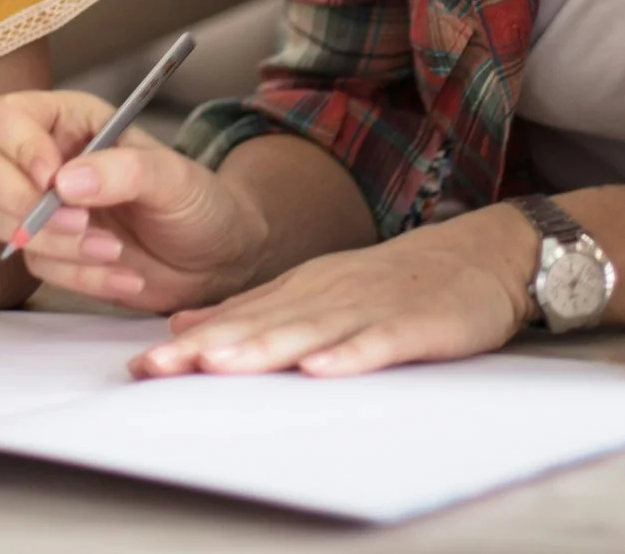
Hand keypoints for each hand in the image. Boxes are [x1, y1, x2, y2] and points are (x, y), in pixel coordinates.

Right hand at [0, 89, 265, 310]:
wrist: (215, 259)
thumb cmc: (199, 202)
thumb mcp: (174, 177)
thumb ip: (125, 170)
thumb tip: (64, 182)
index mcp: (71, 121)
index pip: (5, 116)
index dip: (16, 144)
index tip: (51, 177)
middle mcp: (47, 160)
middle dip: (24, 204)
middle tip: (81, 222)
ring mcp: (43, 208)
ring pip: (0, 222)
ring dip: (54, 244)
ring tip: (113, 252)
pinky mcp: (50, 252)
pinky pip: (35, 265)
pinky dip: (78, 275)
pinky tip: (123, 275)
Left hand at [131, 206, 537, 378]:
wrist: (480, 255)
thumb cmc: (396, 282)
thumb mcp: (319, 288)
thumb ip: (255, 310)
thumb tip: (185, 328)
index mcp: (304, 288)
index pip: (239, 319)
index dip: (191, 343)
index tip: (144, 365)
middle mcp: (329, 294)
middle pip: (263, 325)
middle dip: (209, 348)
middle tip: (161, 366)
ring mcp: (372, 307)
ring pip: (311, 331)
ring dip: (264, 348)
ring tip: (219, 365)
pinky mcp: (416, 324)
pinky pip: (380, 342)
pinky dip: (351, 355)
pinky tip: (323, 368)